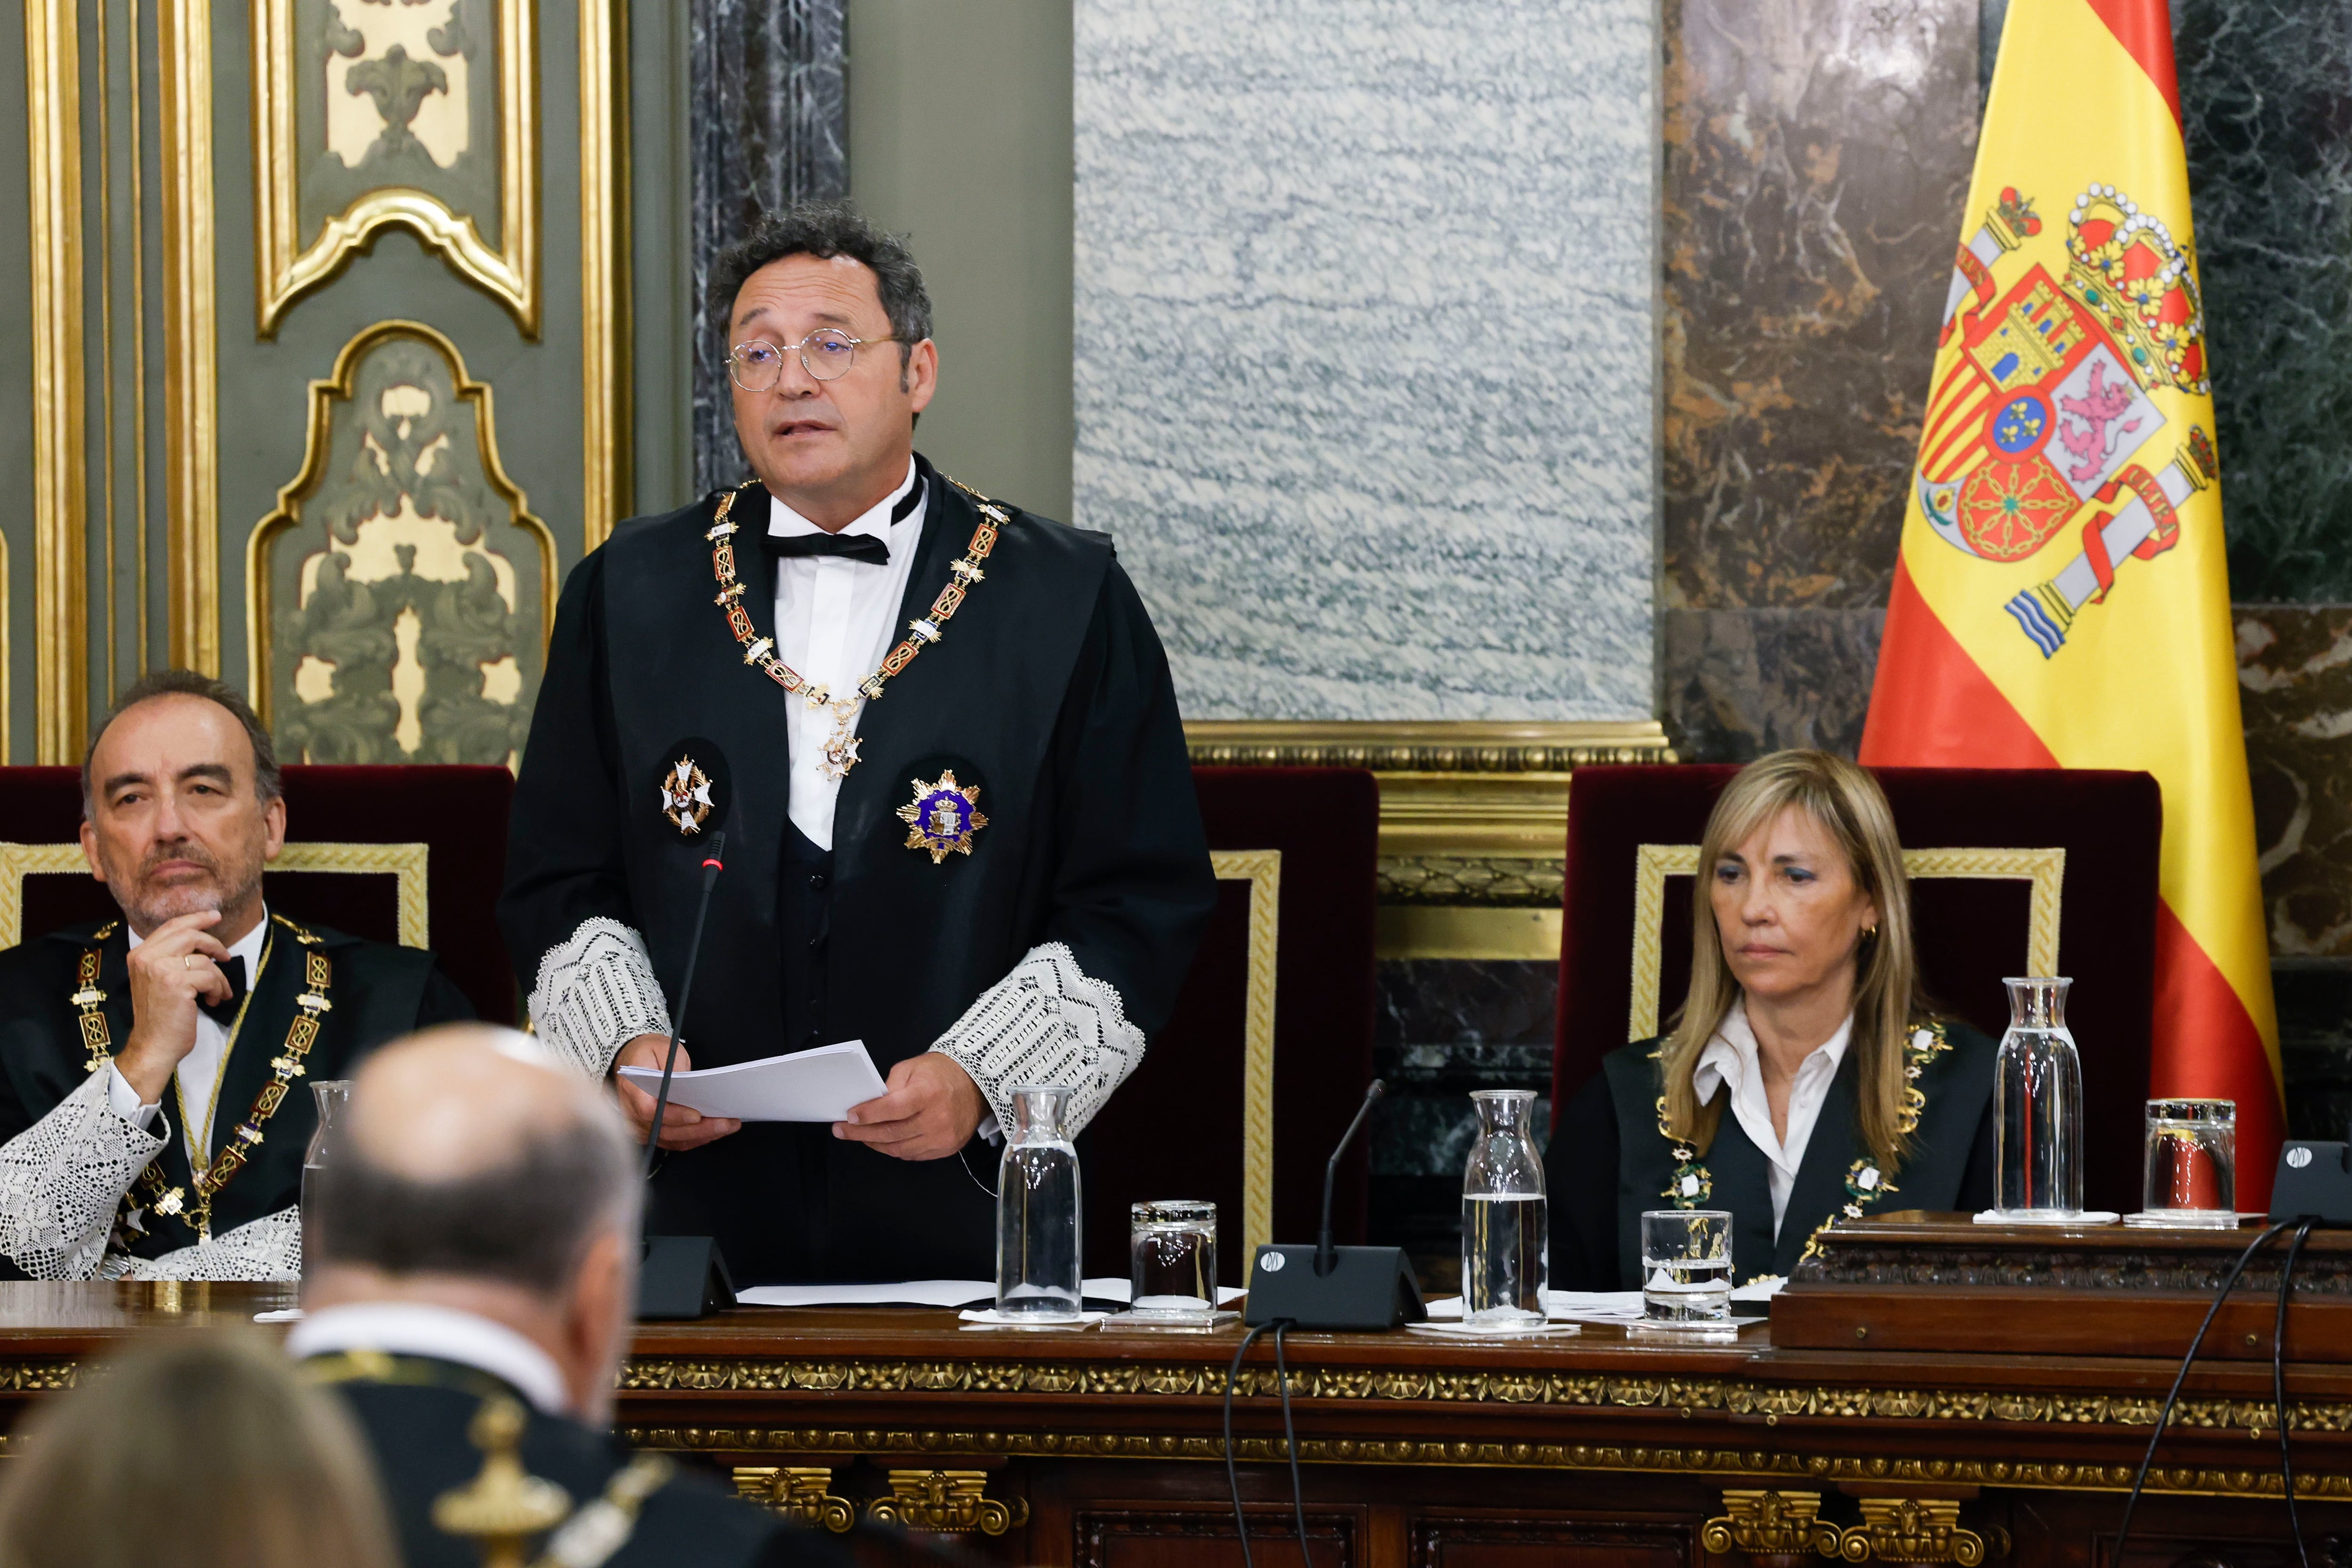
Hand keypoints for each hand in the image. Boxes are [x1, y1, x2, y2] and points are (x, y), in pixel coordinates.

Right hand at [116, 911, 233, 1103]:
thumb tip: (200, 939)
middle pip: (190, 935)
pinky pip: (211, 976)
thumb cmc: (160, 1016)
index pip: (171, 927)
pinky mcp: (176, 983)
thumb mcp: (158, 980)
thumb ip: (170, 958)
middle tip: (227, 957)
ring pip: (204, 959)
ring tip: (218, 992)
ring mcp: (160, 969)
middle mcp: (146, 958)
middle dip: (214, 944)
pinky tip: (213, 1001)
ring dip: (218, 977)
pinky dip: (218, 989)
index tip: (214, 916)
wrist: (153, 1045)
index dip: (196, 918)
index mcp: (140, 955)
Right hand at [612, 1033, 741, 1150]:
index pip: (650, 1111)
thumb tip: (687, 1081)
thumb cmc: (647, 1053)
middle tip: (725, 1123)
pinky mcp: (650, 1133)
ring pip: (672, 1139)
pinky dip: (694, 1139)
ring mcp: (640, 1127)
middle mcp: (632, 1114)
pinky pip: (673, 1142)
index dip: (674, 1116)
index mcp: (633, 1091)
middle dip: (699, 1129)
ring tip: (727, 1127)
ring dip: (701, 1136)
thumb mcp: (662, 1048)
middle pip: (665, 1130)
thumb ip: (673, 1064)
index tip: (697, 1115)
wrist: (632, 1061)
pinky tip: (713, 1132)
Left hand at [835, 1052, 985, 1161]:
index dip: (868, 1115)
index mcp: (928, 1093)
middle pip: (892, 1133)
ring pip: (899, 1149)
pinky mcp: (946, 1149)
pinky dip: (894, 1149)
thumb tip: (869, 1106)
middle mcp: (937, 1118)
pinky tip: (884, 1141)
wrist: (975, 1086)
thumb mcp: (911, 1068)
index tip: (849, 1117)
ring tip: (860, 1136)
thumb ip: (889, 1086)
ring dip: (875, 1144)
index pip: (892, 1109)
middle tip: (842, 1131)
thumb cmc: (941, 1073)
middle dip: (861, 1133)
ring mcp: (943, 1137)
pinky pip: (912, 1155)